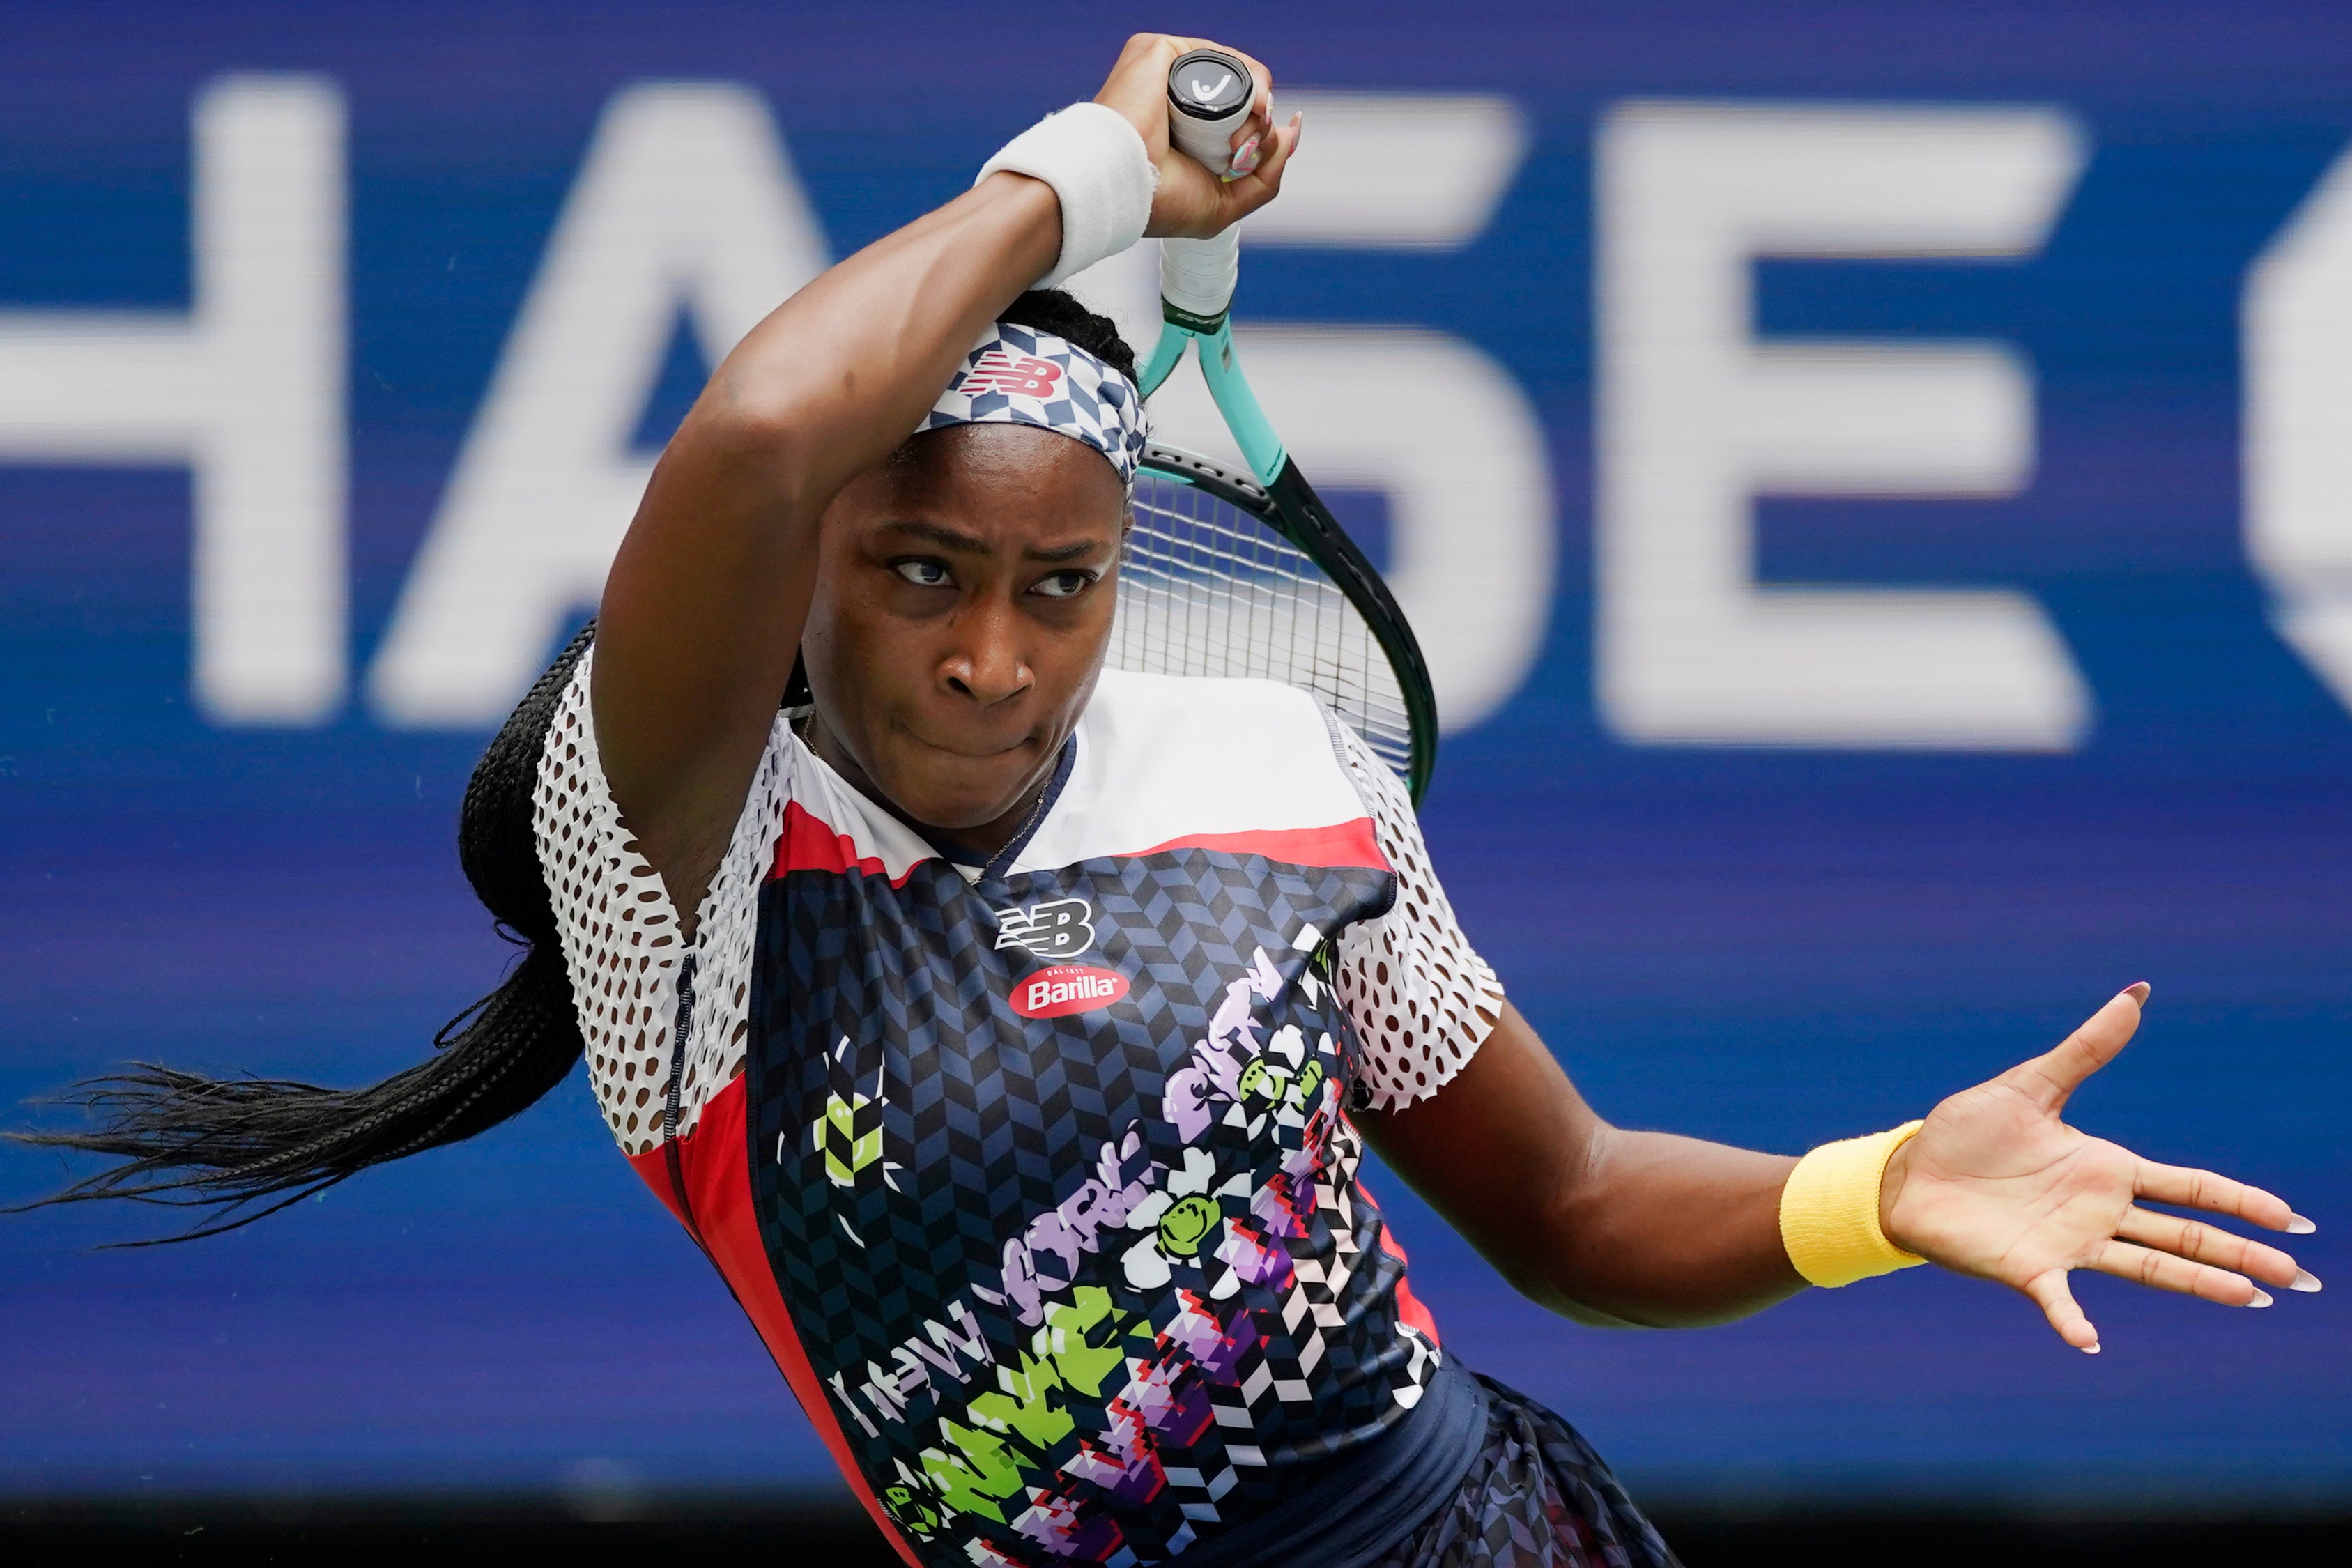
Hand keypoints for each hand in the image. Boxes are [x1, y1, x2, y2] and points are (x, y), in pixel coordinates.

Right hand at [1092, 32, 1303, 238]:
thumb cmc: (1159, 202)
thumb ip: (1265, 177)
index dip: (1260, 135)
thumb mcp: (1224, 205)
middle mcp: (1175, 98)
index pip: (1237, 118)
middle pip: (1242, 96)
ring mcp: (1167, 73)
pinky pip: (1221, 55)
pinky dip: (1248, 78)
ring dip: (1257, 106)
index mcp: (1183, 131)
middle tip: (1241, 155)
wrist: (1123, 186)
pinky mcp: (1161, 51)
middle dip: (1260, 125)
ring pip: (1236, 75)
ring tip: (1239, 142)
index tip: (1257, 155)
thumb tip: (1292, 133)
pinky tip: (1249, 106)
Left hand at [1880, 983, 2319, 1351]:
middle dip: (2244, 1253)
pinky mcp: (2027, 1269)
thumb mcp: (2032, 1084)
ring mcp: (2069, 1244)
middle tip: (2302, 1277)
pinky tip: (2092, 1344)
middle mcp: (2100, 1212)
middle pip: (2188, 1234)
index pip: (2190, 1186)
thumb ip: (2087, 1047)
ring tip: (2252, 1297)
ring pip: (2150, 1267)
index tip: (2294, 1221)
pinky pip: (2058, 1302)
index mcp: (2108, 1168)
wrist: (1910, 1171)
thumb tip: (2137, 992)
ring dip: (2199, 1283)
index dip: (2241, 1202)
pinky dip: (2073, 1322)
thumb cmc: (1969, 1131)